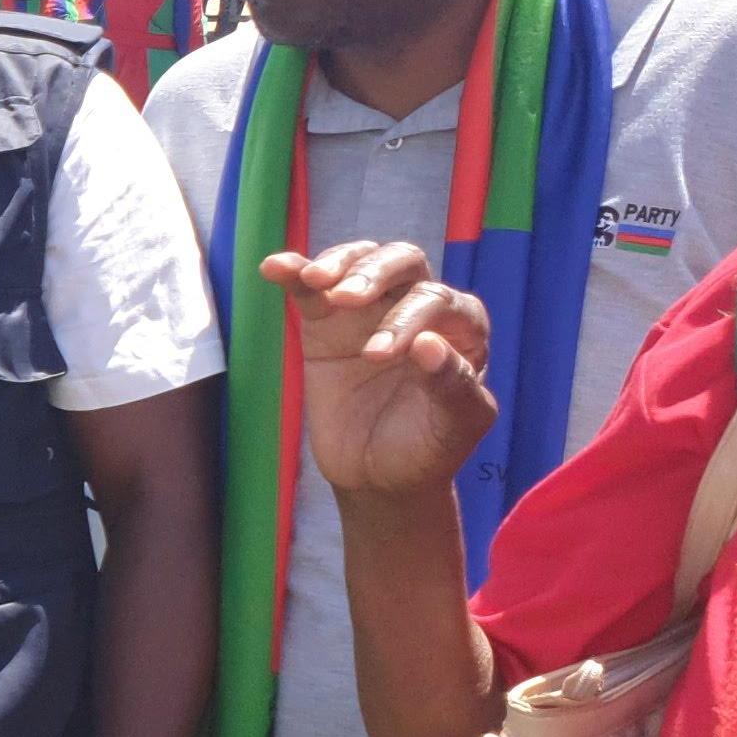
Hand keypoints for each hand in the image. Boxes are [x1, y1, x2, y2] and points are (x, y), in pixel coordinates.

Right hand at [263, 240, 496, 498]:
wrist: (377, 477)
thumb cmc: (426, 449)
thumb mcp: (451, 428)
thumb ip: (451, 386)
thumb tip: (427, 343)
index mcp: (460, 329)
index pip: (437, 299)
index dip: (407, 318)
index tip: (375, 357)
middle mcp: (418, 308)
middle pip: (403, 262)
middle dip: (375, 273)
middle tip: (345, 299)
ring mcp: (370, 311)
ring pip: (362, 260)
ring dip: (339, 262)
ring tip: (315, 281)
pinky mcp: (326, 322)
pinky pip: (310, 287)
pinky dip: (294, 271)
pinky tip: (276, 267)